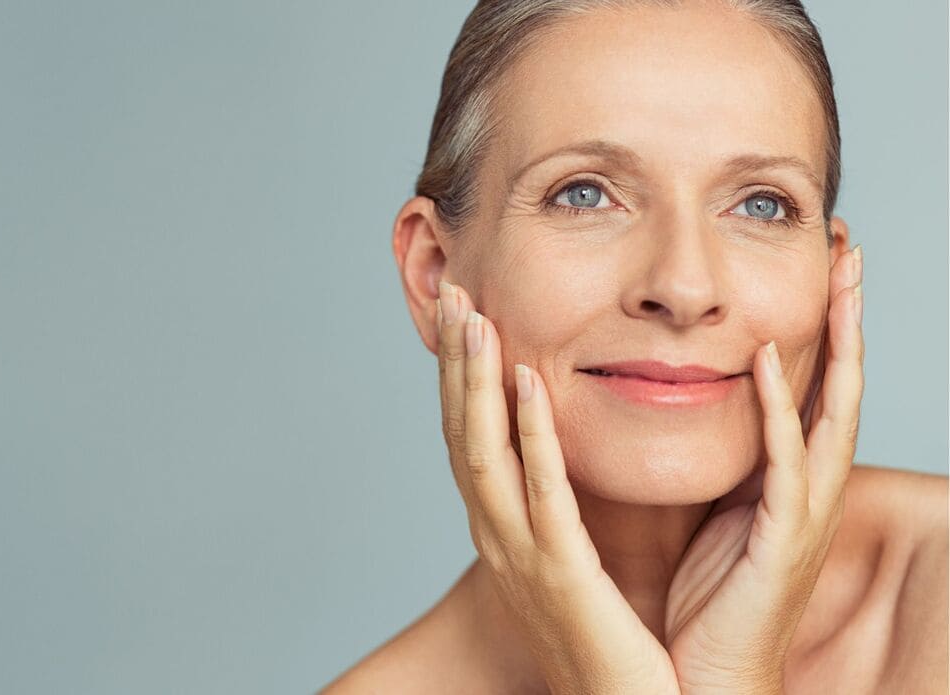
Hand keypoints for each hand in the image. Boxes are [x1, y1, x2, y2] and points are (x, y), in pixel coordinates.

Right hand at [436, 280, 680, 694]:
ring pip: (485, 452)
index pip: (468, 437)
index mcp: (500, 528)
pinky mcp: (560, 572)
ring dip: (476, 382)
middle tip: (453, 294)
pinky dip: (531, 434)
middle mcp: (495, 534)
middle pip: (461, 433)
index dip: (458, 377)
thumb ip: (555, 503)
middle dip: (455, 363)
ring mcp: (520, 553)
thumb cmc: (602, 634)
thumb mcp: (565, 557)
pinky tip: (527, 382)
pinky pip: (543, 491)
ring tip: (475, 318)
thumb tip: (555, 451)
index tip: (463, 317)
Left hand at [663, 246, 864, 694]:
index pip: (815, 384)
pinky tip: (762, 362)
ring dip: (837, 343)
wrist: (709, 674)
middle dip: (847, 314)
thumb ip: (726, 459)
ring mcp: (804, 511)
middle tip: (848, 247)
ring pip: (833, 411)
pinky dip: (778, 410)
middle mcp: (810, 486)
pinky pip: (784, 463)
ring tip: (838, 278)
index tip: (819, 265)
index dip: (824, 325)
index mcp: (792, 478)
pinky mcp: (782, 536)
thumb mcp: (721, 510)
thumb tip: (701, 407)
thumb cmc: (712, 596)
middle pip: (842, 383)